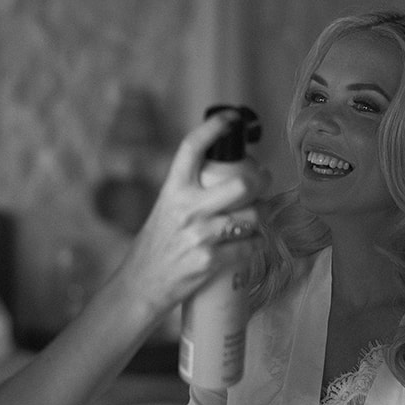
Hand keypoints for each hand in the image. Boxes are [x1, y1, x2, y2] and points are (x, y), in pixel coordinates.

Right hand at [121, 115, 268, 318]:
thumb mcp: (165, 209)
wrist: (140, 286)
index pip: (192, 148)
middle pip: (241, 183)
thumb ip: (191, 193)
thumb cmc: (156, 246)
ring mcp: (199, 236)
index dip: (214, 128)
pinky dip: (254, 245)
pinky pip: (249, 246)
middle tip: (264, 180)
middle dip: (261, 180)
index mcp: (172, 190)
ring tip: (252, 220)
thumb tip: (228, 177)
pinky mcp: (210, 262)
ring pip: (251, 216)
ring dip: (258, 218)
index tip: (231, 119)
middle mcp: (186, 209)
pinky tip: (248, 244)